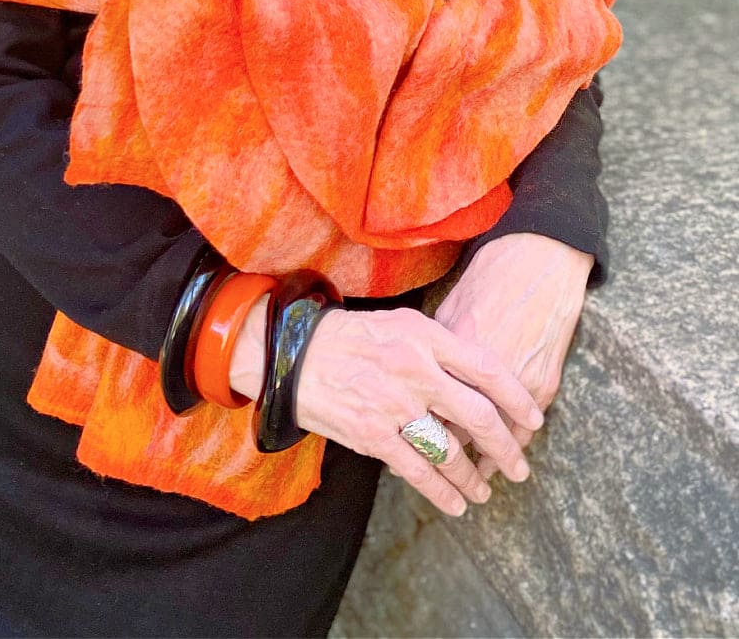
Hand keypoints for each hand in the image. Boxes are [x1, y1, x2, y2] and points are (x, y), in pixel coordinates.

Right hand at [230, 298, 542, 518]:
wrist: (294, 354)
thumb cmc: (350, 336)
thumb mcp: (399, 324)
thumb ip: (438, 347)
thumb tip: (478, 374)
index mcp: (424, 338)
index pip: (486, 368)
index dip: (516, 396)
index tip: (533, 418)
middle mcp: (415, 370)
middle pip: (478, 415)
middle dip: (506, 446)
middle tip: (519, 466)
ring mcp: (394, 405)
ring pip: (451, 450)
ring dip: (474, 477)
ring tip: (485, 490)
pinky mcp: (373, 435)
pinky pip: (418, 471)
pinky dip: (442, 492)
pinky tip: (456, 504)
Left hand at [434, 233, 592, 477]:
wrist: (538, 264)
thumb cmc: (488, 282)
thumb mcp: (447, 313)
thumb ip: (431, 350)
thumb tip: (413, 380)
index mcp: (447, 352)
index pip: (424, 406)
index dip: (412, 430)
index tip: (402, 444)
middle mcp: (478, 373)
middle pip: (455, 431)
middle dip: (444, 460)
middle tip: (433, 474)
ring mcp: (514, 382)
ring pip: (492, 440)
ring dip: (481, 464)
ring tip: (471, 484)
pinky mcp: (542, 385)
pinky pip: (523, 430)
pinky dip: (511, 448)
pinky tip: (500, 462)